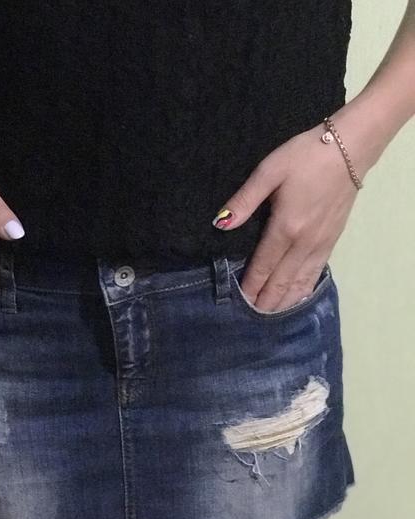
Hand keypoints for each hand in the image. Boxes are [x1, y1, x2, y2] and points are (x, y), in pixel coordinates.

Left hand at [211, 101, 378, 311]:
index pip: (263, 266)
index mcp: (285, 227)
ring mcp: (320, 244)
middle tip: (249, 319)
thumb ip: (244, 200)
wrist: (349, 149)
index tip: (238, 302)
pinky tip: (295, 300)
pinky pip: (315, 274)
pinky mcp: (331, 242)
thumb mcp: (269, 170)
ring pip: (299, 283)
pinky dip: (303, 290)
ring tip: (269, 316)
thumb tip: (221, 224)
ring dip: (283, 301)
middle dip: (265, 302)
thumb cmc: (305, 156)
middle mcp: (303, 243)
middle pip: (281, 281)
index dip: (250, 286)